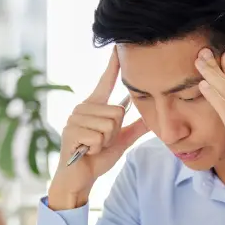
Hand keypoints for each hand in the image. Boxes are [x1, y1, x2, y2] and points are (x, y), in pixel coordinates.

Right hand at [48, 48, 147, 209]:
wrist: (80, 178)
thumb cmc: (97, 157)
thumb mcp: (121, 140)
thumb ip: (135, 127)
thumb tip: (153, 117)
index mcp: (94, 107)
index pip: (105, 81)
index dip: (113, 66)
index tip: (117, 47)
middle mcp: (82, 108)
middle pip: (117, 111)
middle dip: (114, 132)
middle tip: (101, 142)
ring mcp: (74, 119)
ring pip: (109, 125)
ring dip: (105, 141)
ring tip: (93, 146)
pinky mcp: (71, 132)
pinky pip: (98, 137)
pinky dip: (96, 148)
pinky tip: (86, 151)